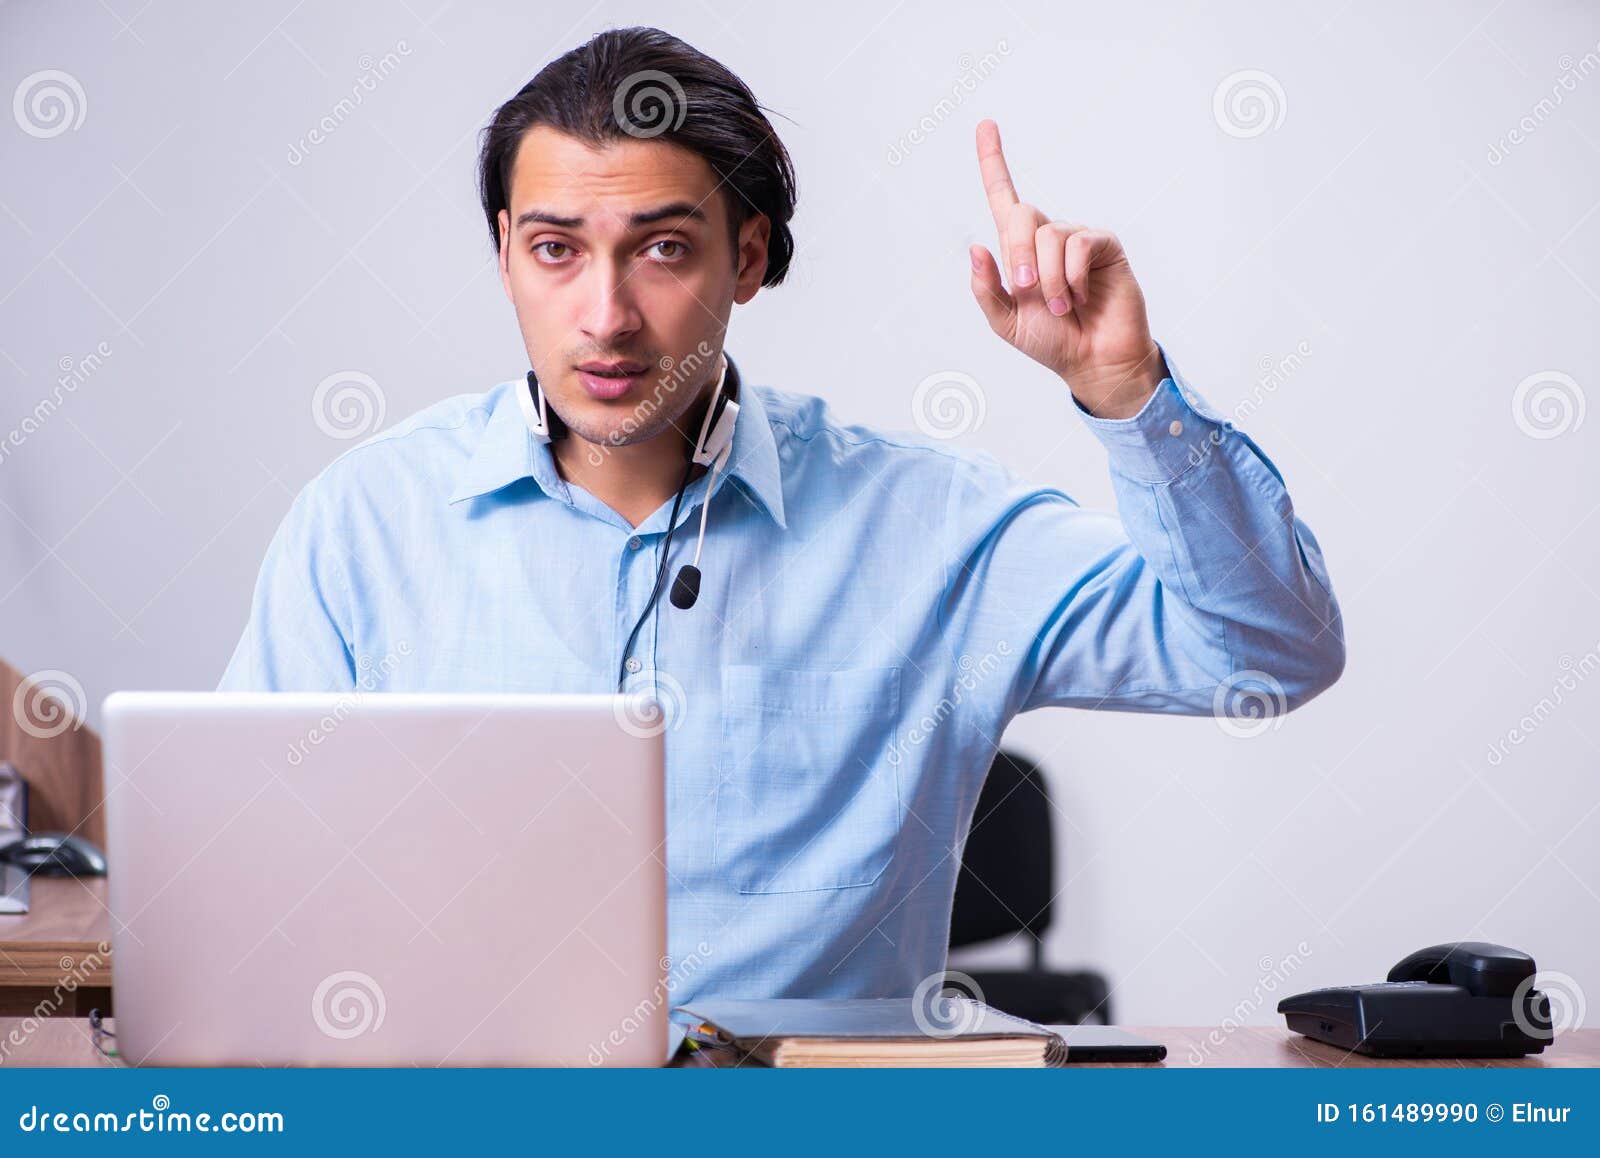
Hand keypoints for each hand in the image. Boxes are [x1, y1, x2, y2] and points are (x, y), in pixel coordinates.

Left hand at [969, 119, 1166, 418]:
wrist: (1092, 361)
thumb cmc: (1051, 341)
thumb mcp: (1006, 322)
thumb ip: (987, 289)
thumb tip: (976, 247)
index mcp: (1019, 250)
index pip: (1003, 197)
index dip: (993, 162)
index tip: (985, 125)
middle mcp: (1047, 237)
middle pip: (1021, 214)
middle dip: (1019, 254)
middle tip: (1027, 288)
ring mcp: (1077, 238)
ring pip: (1049, 235)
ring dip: (1049, 278)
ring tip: (1061, 306)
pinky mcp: (1104, 246)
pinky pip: (1079, 245)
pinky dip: (1072, 276)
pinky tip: (1080, 296)